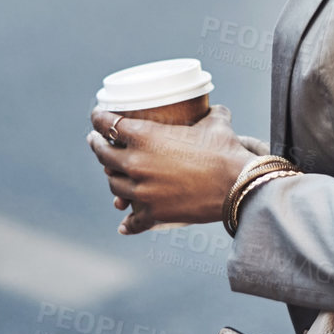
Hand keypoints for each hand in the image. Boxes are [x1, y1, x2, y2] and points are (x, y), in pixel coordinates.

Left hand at [87, 104, 254, 234]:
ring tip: (113, 174)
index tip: (96, 117)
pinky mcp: (152, 214)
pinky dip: (128, 223)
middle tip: (97, 141)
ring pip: (114, 186)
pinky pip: (132, 221)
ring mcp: (141, 192)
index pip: (108, 124)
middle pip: (103, 155)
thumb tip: (215, 108)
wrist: (236, 185)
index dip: (98, 118)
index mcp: (143, 136)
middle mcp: (135, 163)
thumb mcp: (215, 123)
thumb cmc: (226, 150)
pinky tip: (123, 224)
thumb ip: (209, 113)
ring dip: (112, 179)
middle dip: (97, 145)